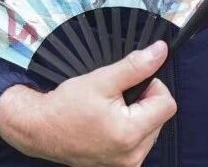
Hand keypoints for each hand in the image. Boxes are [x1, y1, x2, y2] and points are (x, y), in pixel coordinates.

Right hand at [0, 41, 176, 166]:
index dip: (153, 86)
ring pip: (151, 128)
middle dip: (144, 101)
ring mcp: (126, 164)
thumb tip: (161, 51)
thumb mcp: (102, 79)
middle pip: (160, 117)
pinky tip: (109, 123)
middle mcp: (132, 155)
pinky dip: (130, 128)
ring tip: (110, 111)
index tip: (131, 84)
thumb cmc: (66, 105)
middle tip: (116, 98)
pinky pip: (139, 141)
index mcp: (130, 134)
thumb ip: (135, 66)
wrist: (40, 129)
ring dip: (138, 115)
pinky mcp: (120, 166)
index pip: (167, 104)